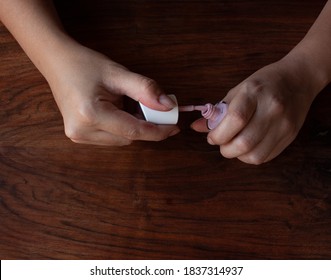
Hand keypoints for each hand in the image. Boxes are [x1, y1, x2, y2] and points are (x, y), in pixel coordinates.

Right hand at [46, 44, 179, 145]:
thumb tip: (168, 107)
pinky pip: (111, 138)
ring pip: (121, 140)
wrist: (57, 63)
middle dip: (146, 126)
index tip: (174, 126)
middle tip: (155, 109)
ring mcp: (78, 136)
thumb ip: (145, 89)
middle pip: (129, 137)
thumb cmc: (85, 65)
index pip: (134, 131)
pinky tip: (119, 112)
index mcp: (90, 114)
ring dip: (133, 127)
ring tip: (129, 105)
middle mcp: (82, 131)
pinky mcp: (79, 136)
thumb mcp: (118, 73)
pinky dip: (122, 128)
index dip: (158, 131)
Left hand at [191, 58, 318, 163]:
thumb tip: (195, 127)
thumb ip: (218, 112)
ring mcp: (284, 124)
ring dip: (238, 156)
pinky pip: (266, 157)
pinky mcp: (290, 136)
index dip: (219, 134)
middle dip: (226, 150)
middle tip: (222, 144)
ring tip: (234, 145)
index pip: (235, 119)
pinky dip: (251, 156)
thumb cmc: (263, 84)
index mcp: (254, 93)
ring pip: (255, 156)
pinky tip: (248, 146)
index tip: (212, 137)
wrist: (299, 79)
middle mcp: (272, 109)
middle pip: (244, 143)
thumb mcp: (238, 90)